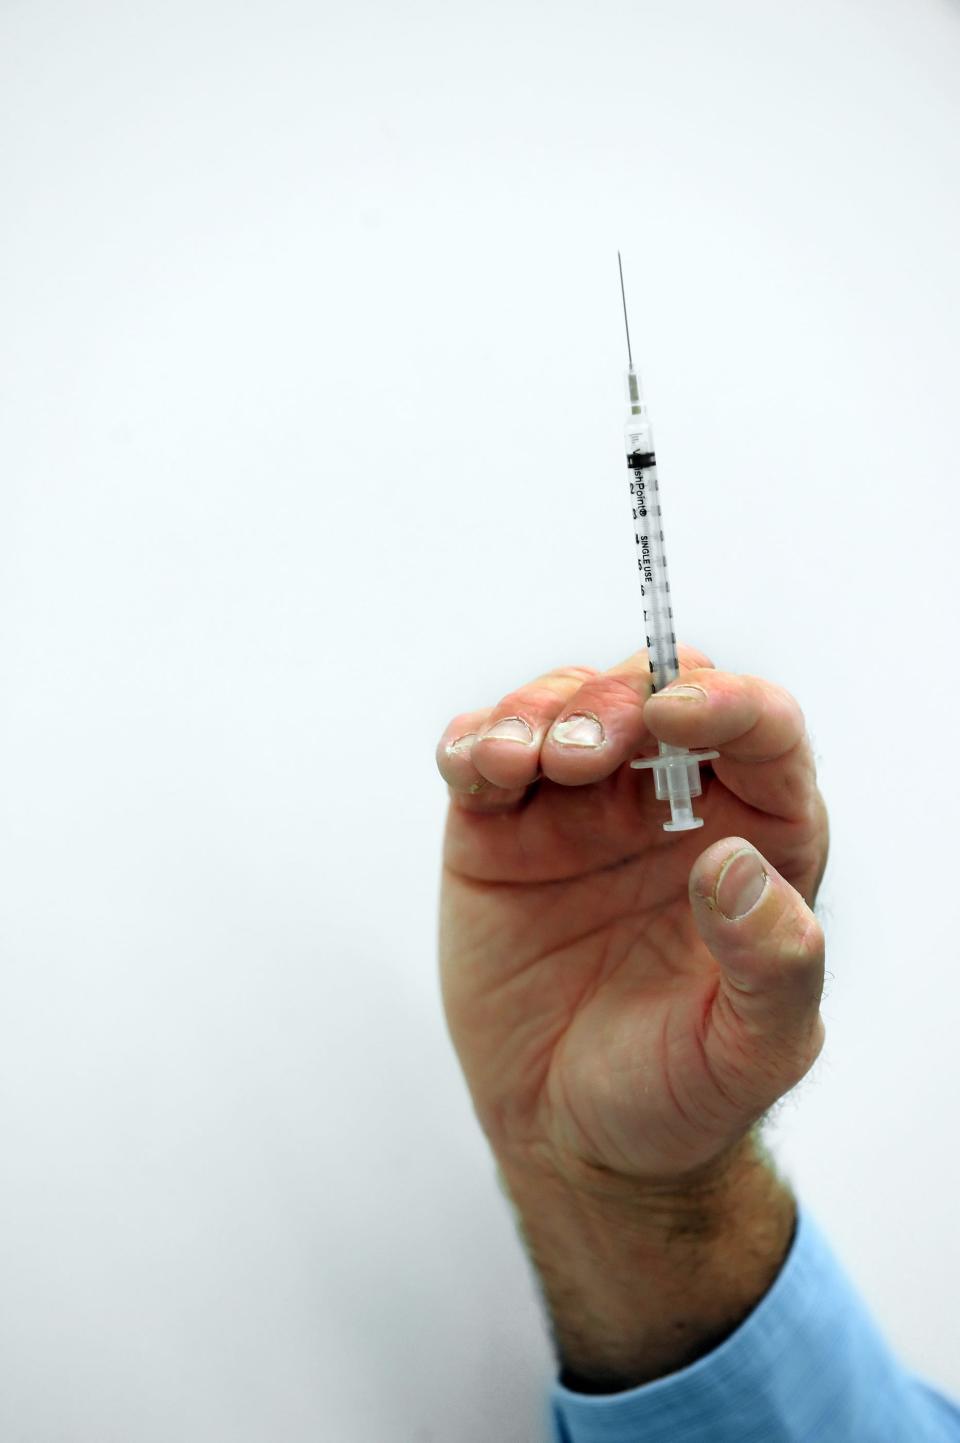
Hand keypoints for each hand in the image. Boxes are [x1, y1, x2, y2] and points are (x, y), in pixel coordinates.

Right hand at [436, 645, 827, 1191]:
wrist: (573, 1138)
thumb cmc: (680, 1091)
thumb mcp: (751, 1051)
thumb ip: (774, 965)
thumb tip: (738, 864)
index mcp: (754, 836)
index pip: (763, 730)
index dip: (727, 703)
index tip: (677, 717)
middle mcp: (667, 805)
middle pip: (651, 694)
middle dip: (616, 699)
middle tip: (581, 754)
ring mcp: (576, 811)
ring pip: (563, 703)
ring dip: (538, 710)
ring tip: (517, 763)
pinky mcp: (497, 830)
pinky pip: (480, 754)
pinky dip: (472, 741)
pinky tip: (477, 768)